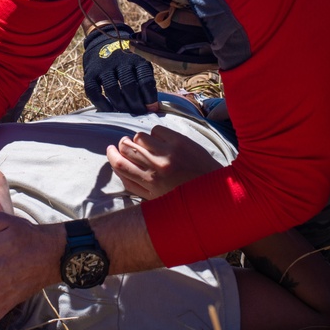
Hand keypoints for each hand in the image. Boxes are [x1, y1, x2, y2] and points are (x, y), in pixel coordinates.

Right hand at [82, 23, 157, 113]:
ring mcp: (104, 66)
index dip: (150, 98)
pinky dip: (101, 104)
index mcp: (137, 58)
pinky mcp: (90, 72)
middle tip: (139, 114)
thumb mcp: (140, 61)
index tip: (152, 109)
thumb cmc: (127, 58)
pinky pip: (93, 91)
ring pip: (112, 90)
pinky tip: (108, 111)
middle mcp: (120, 61)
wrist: (104, 38)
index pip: (145, 80)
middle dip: (136, 104)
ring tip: (125, 115)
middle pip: (129, 86)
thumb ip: (145, 80)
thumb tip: (152, 107)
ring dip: (120, 106)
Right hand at [106, 124, 222, 198]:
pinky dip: (156, 133)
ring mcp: (169, 152)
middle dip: (123, 144)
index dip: (111, 155)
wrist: (219, 190)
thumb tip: (118, 167)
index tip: (111, 150)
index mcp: (150, 184)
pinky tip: (164, 142)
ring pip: (140, 136)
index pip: (119, 165)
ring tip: (149, 145)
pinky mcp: (181, 141)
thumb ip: (135, 185)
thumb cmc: (185, 198)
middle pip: (127, 147)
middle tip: (127, 145)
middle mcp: (157, 167)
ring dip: (141, 139)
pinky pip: (157, 129)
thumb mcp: (156, 199)